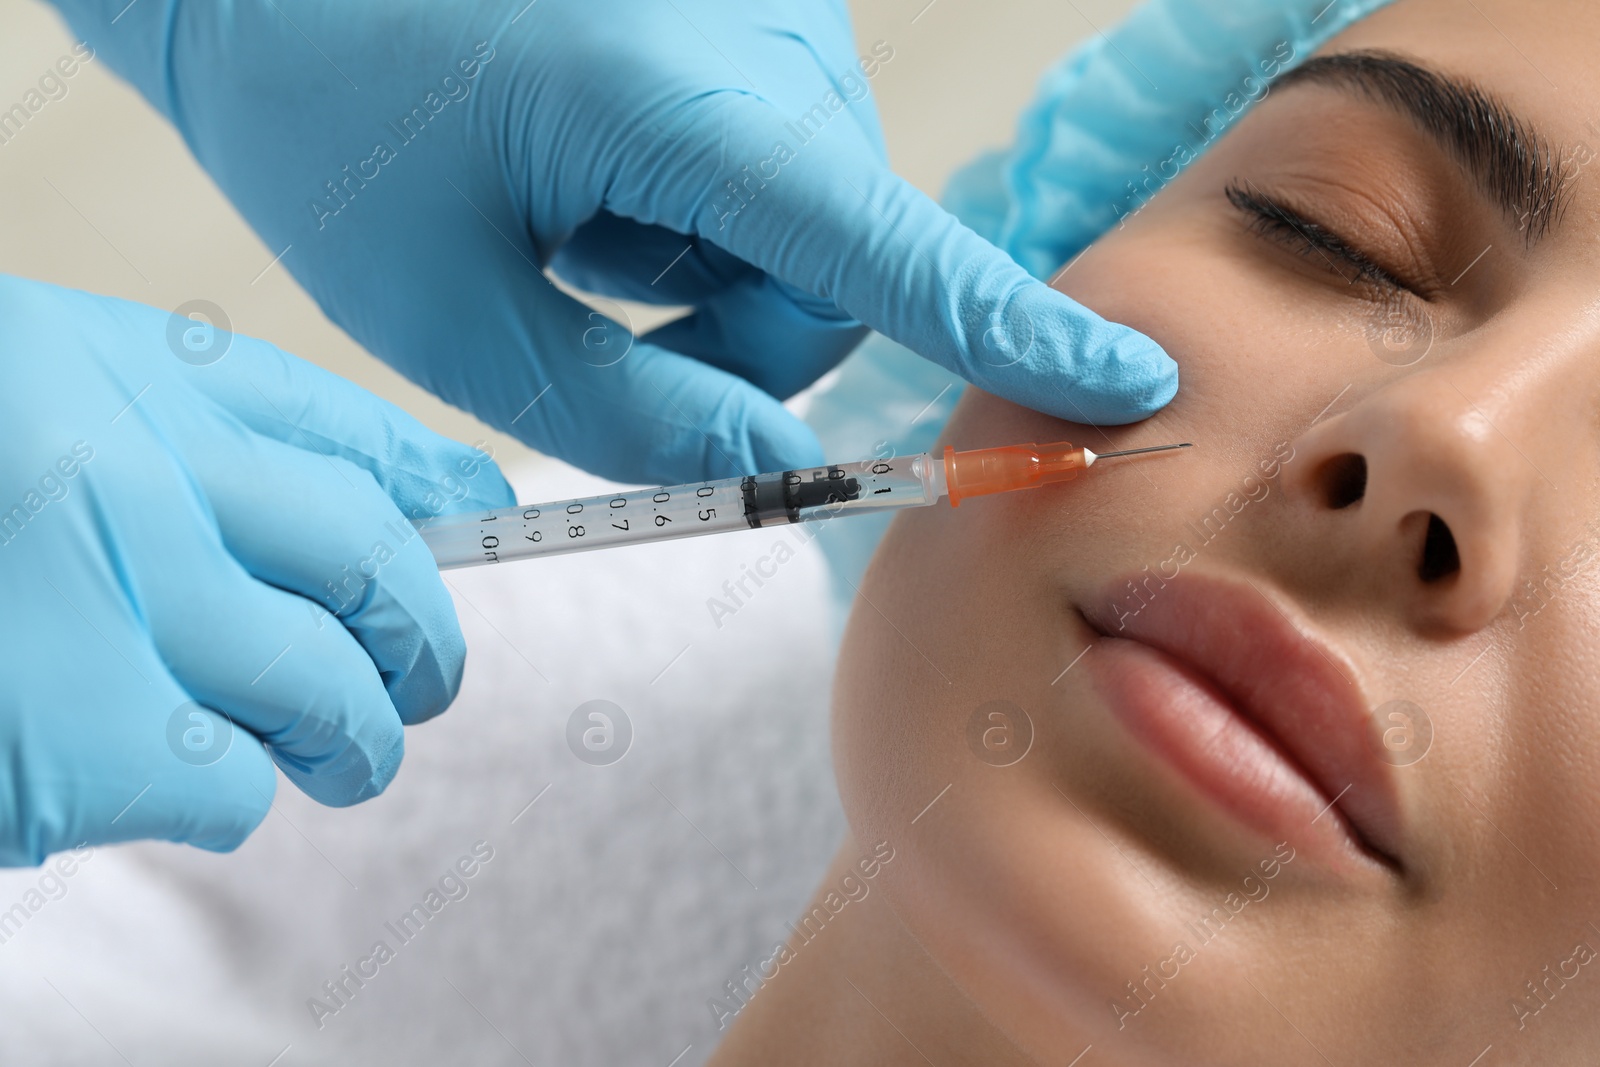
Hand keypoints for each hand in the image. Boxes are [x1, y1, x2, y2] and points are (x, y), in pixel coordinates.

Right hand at [0, 276, 512, 864]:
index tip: (487, 519)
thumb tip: (397, 508)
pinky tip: (147, 777)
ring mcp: (114, 601)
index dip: (437, 485)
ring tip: (325, 756)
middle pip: (378, 566)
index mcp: (109, 372)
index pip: (343, 427)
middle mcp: (130, 469)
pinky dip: (219, 801)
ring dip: (347, 740)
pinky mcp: (80, 739)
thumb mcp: (34, 409)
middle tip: (413, 687)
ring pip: (330, 692)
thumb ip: (185, 440)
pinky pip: (230, 788)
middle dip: (421, 644)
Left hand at [52, 0, 1176, 484]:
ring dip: (698, 280)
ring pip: (804, 239)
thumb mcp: (449, 308)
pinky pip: (773, 177)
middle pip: (830, 282)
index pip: (881, 249)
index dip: (1007, 331)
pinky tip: (587, 169)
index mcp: (678, 103)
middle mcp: (758, 45)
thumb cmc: (327, 113)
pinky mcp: (747, 25)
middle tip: (588, 321)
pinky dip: (691, 217)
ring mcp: (763, 22)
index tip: (1120, 384)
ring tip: (564, 221)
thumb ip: (624, 409)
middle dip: (727, 345)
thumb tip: (773, 460)